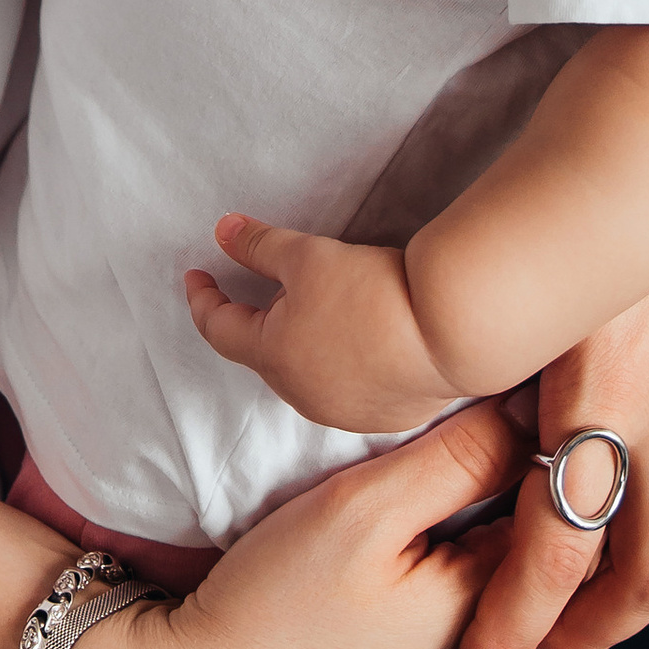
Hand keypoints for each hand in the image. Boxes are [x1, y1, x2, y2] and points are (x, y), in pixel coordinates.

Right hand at [51, 397, 534, 648]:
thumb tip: (538, 409)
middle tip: (424, 455)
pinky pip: (437, 644)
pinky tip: (373, 583)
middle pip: (513, 560)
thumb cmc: (271, 608)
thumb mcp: (365, 509)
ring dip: (453, 553)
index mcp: (499, 623)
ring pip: (474, 603)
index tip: (476, 407)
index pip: (549, 513)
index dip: (515, 448)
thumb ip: (460, 457)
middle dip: (484, 502)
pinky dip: (421, 604)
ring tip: (394, 516)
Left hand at [182, 213, 459, 430]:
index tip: (196, 276)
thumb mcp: (306, 256)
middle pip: (265, 354)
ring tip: (319, 312)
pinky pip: (350, 390)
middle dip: (257, 320)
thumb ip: (259, 245)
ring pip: (308, 376)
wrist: (453, 331)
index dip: (203, 298)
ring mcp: (346, 413)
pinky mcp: (386, 417)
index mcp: (273, 357)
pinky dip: (344, 364)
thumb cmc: (372, 292)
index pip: (219, 328)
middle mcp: (303, 396)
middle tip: (260, 287)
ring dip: (303, 346)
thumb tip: (222, 231)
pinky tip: (363, 342)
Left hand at [449, 159, 648, 648]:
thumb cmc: (588, 169)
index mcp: (599, 394)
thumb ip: (492, 350)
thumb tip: (435, 404)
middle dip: (587, 634)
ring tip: (586, 600)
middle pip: (640, 580)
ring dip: (639, 587)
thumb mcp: (521, 269)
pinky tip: (643, 508)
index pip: (551, 559)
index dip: (511, 634)